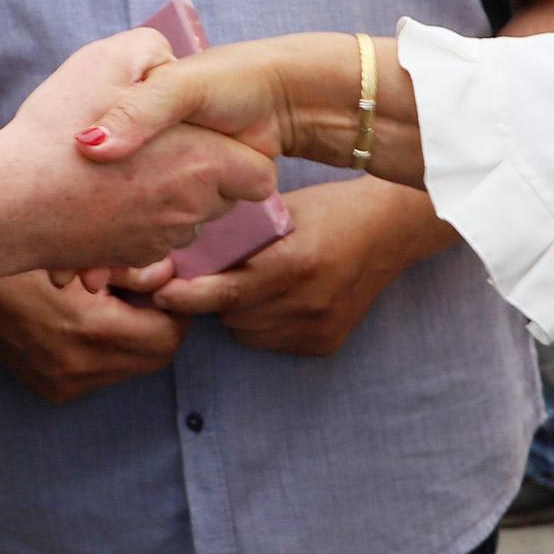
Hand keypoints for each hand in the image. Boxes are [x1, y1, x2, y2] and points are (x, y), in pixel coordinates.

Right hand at [0, 30, 277, 273]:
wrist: (7, 204)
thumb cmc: (60, 130)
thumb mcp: (110, 61)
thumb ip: (154, 53)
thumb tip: (170, 61)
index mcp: (205, 163)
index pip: (259, 176)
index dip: (236, 155)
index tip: (200, 137)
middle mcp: (191, 211)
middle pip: (222, 200)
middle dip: (200, 176)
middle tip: (155, 148)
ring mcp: (158, 241)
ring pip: (184, 220)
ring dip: (166, 199)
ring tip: (121, 172)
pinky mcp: (127, 259)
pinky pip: (148, 240)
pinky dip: (133, 221)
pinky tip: (98, 197)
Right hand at [0, 269, 185, 404]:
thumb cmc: (24, 251)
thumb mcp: (83, 251)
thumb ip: (135, 268)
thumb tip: (171, 277)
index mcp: (88, 331)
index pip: (167, 337)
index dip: (176, 308)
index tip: (170, 283)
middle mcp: (76, 368)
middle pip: (154, 358)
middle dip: (161, 325)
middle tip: (149, 292)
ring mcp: (60, 383)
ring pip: (130, 368)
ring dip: (136, 338)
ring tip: (115, 302)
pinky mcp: (49, 388)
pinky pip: (101, 374)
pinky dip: (109, 350)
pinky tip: (90, 319)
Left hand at [151, 176, 452, 357]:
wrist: (390, 230)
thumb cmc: (330, 210)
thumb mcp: (282, 212)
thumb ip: (239, 237)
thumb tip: (182, 258)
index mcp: (296, 263)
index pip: (227, 292)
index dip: (188, 296)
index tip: (164, 293)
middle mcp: (309, 302)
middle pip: (232, 316)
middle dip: (218, 298)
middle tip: (223, 271)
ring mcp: (319, 327)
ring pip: (248, 334)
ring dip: (240, 313)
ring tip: (258, 282)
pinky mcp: (325, 344)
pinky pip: (272, 342)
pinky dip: (265, 324)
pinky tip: (281, 298)